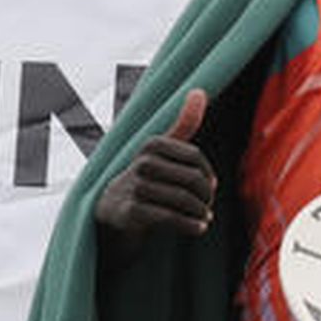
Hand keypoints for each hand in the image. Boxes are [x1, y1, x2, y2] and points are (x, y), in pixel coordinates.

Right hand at [94, 89, 216, 244]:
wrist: (108, 214)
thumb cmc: (143, 180)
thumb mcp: (161, 152)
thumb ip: (182, 125)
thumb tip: (199, 91)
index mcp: (151, 145)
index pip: (194, 156)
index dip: (208, 175)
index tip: (211, 187)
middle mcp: (140, 163)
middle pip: (191, 179)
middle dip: (206, 196)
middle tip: (207, 207)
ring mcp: (133, 187)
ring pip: (182, 200)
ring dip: (200, 213)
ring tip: (204, 219)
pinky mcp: (129, 212)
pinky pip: (170, 218)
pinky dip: (190, 225)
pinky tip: (199, 229)